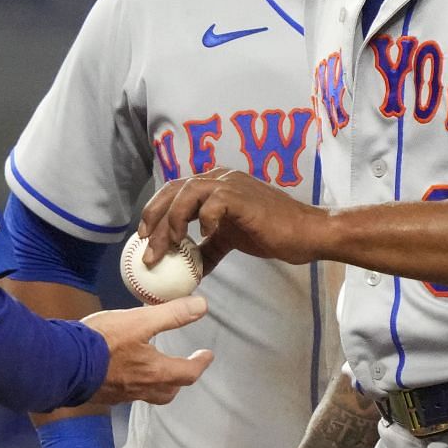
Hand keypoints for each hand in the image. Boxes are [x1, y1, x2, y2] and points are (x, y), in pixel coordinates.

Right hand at [83, 297, 213, 405]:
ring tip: (156, 371)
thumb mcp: (139, 321)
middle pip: (169, 391)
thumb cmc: (102, 341)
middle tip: (183, 366)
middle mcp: (141, 388)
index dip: (200, 363)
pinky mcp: (103, 394)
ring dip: (158, 385)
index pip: (188, 373)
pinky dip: (134, 384)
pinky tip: (124, 372)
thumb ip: (172, 314)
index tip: (207, 355)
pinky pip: (126, 393)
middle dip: (180, 379)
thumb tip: (201, 306)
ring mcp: (121, 394)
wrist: (63, 363)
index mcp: (155, 372)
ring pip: (148, 394)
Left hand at [138, 166, 328, 270]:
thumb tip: (189, 269)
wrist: (304, 232)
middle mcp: (218, 178)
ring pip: (187, 193)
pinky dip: (203, 219)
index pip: (173, 191)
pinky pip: (213, 203)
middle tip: (145, 243)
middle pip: (173, 190)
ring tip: (170, 244)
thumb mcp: (230, 240)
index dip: (154, 210)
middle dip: (154, 216)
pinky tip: (204, 236)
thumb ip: (208, 248)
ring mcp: (230, 184)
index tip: (143, 236)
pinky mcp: (242, 197)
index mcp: (213, 184)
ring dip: (172, 220)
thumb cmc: (270, 233)